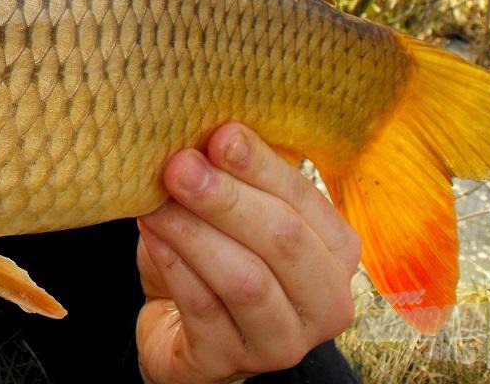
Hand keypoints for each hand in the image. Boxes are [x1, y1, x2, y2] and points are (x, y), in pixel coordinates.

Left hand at [134, 123, 358, 383]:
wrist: (182, 323)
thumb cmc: (216, 251)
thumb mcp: (235, 209)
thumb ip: (234, 172)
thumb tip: (213, 129)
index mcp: (336, 250)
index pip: (303, 200)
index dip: (261, 166)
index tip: (219, 135)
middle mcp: (325, 302)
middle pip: (283, 240)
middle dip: (227, 198)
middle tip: (179, 166)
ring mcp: (282, 341)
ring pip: (245, 280)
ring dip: (195, 232)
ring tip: (157, 201)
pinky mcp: (230, 363)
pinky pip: (204, 309)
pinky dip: (175, 266)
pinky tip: (153, 235)